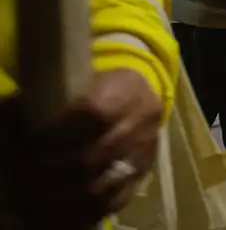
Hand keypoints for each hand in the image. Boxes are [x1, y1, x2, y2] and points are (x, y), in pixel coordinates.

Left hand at [1, 69, 163, 226]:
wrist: (139, 94)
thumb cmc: (99, 86)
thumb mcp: (78, 81)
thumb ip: (48, 98)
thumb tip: (8, 114)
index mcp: (126, 89)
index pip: (92, 114)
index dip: (55, 135)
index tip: (25, 146)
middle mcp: (142, 121)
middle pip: (94, 155)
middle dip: (50, 172)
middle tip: (21, 178)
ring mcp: (145, 151)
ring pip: (103, 183)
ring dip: (61, 196)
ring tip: (31, 198)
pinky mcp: (145, 174)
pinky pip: (114, 200)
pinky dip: (83, 210)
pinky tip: (56, 211)